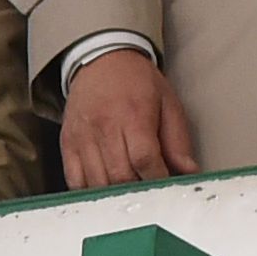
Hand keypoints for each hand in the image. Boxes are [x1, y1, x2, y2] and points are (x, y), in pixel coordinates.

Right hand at [59, 48, 200, 188]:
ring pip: (96, 182)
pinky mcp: (67, 144)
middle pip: (120, 175)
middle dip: (138, 189)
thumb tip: (189, 171)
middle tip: (150, 191)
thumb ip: (178, 139)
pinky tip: (106, 189)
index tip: (167, 186)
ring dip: (116, 194)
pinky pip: (74, 180)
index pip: (144, 158)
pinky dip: (91, 191)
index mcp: (134, 115)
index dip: (157, 178)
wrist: (102, 61)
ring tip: (131, 191)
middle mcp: (104, 127)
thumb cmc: (138, 82)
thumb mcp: (168, 102)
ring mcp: (82, 137)